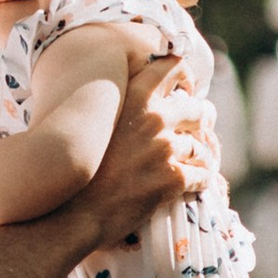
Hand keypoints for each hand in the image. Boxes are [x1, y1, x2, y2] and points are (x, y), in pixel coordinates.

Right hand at [87, 58, 216, 239]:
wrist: (74, 213)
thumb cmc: (79, 170)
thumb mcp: (95, 125)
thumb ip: (120, 108)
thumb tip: (141, 106)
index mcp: (134, 97)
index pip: (174, 65)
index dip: (185, 77)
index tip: (184, 91)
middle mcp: (154, 118)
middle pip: (198, 109)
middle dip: (200, 121)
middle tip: (198, 131)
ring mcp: (165, 148)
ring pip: (202, 148)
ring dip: (199, 158)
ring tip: (193, 165)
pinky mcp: (173, 178)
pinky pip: (204, 176)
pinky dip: (200, 182)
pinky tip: (193, 186)